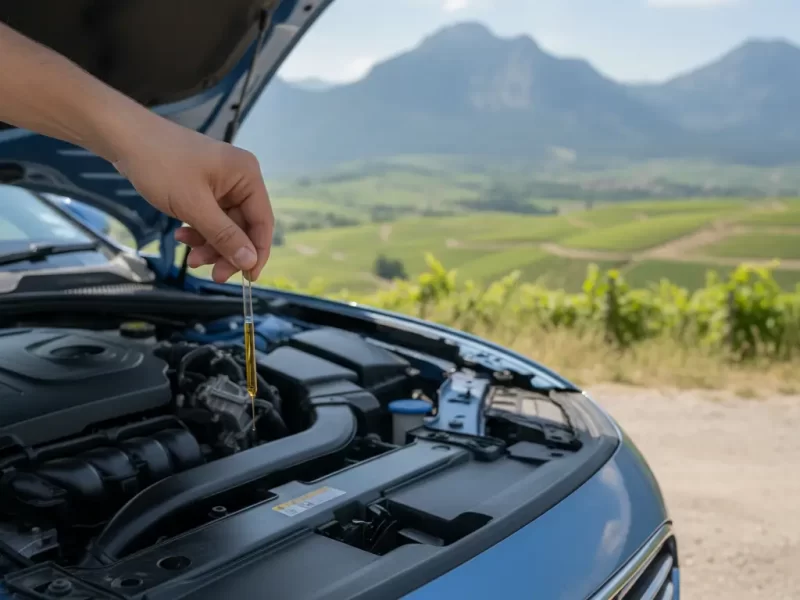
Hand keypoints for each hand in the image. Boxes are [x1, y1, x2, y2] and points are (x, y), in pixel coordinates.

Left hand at [112, 118, 272, 282]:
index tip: (247, 280)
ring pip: (225, 227)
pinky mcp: (203, 189)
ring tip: (190, 257)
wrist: (124, 138)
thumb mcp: (194, 205)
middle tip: (212, 274)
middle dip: (227, 252)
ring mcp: (221, 185)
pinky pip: (209, 219)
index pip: (262, 222)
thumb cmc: (161, 165)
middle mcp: (240, 180)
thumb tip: (250, 262)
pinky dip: (198, 232)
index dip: (257, 252)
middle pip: (243, 228)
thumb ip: (224, 235)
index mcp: (247, 176)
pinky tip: (181, 236)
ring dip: (210, 245)